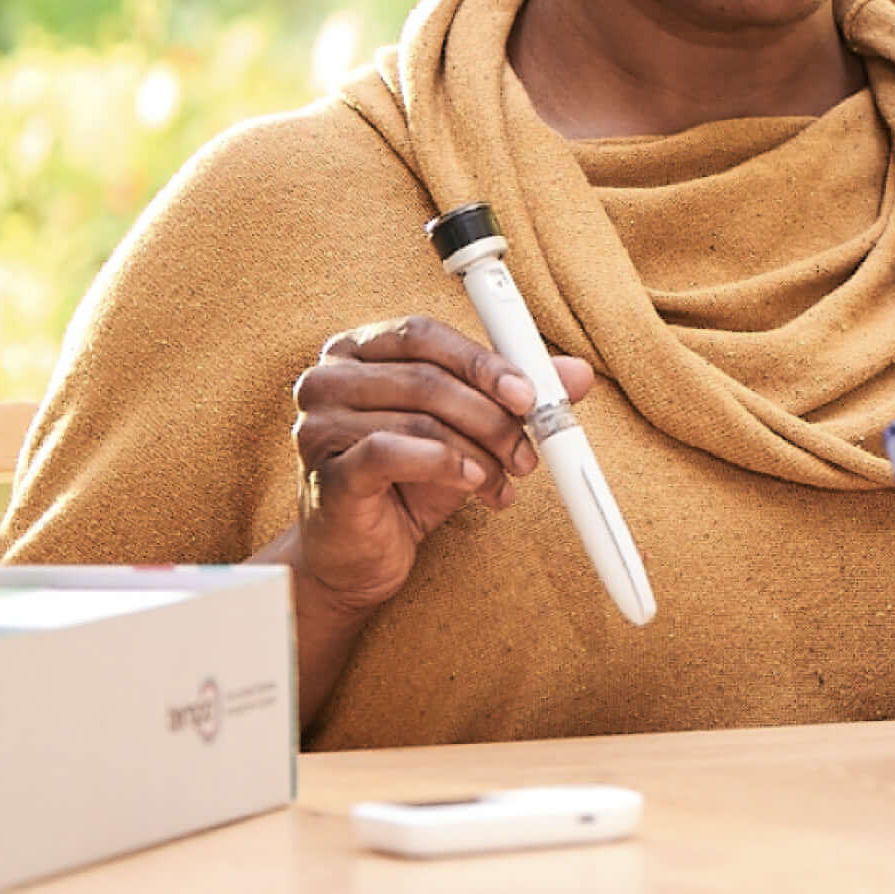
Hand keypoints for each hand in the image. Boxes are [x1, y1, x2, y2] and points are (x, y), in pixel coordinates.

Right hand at [268, 315, 594, 623]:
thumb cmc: (404, 485)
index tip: (530, 392)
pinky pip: (393, 453)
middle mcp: (326, 381)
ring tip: (505, 479)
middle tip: (530, 447)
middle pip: (426, 378)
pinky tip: (475, 485)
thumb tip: (576, 374)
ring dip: (479, 450)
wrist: (358, 559)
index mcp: (355, 352)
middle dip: (492, 414)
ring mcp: (318, 427)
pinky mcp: (327, 475)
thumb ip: (511, 397)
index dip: (483, 360)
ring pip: (420, 419)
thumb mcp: (465, 432)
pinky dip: (447, 466)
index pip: (424, 335)